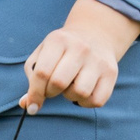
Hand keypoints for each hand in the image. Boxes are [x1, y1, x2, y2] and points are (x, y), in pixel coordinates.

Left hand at [20, 0, 139, 113]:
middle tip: (52, 89)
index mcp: (58, 40)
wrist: (95, 34)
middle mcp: (80, 48)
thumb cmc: (62, 50)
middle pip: (59, 83)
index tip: (33, 104)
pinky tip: (82, 92)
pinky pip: (97, 100)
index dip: (35, 93)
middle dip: (50, 93)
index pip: (42, 73)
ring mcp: (98, 60)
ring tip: (69, 87)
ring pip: (80, 93)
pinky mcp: (111, 73)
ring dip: (70, 97)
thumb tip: (28, 104)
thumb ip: (33, 78)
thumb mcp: (43, 54)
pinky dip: (86, 103)